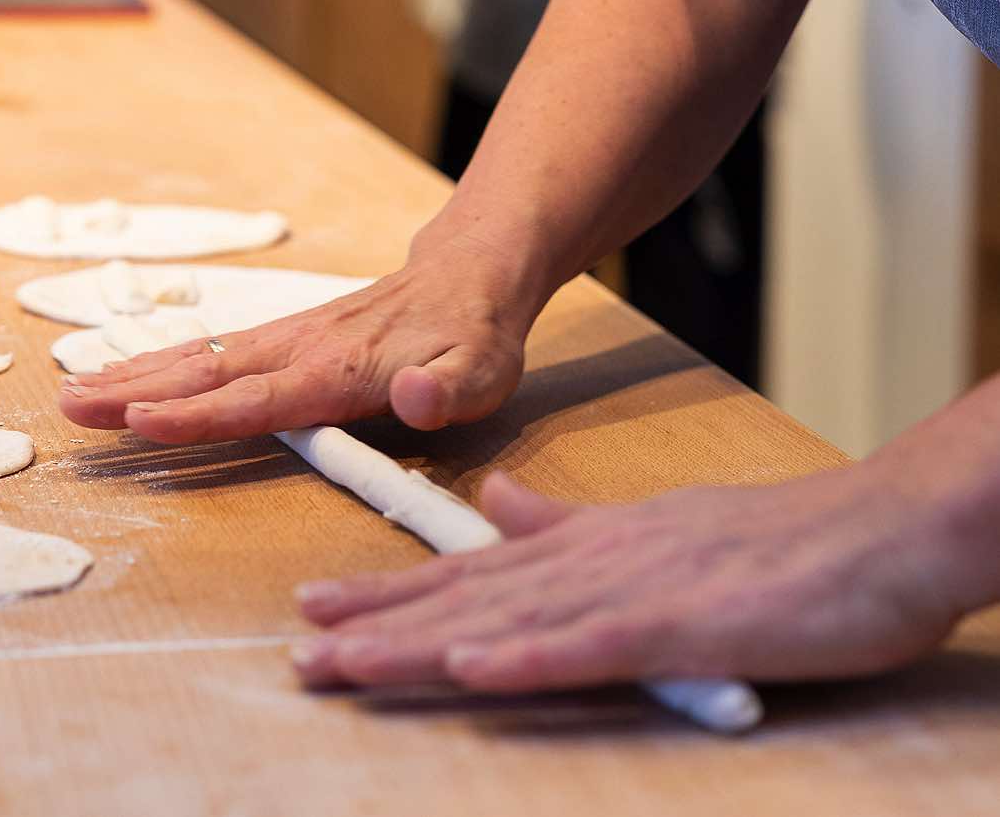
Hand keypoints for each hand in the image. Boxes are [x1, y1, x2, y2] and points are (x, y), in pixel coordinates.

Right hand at [57, 236, 536, 443]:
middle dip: (133, 392)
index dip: (196, 416)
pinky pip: (209, 351)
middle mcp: (296, 350)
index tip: (138, 422)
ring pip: (196, 358)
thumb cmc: (474, 338)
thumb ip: (446, 390)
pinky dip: (158, 363)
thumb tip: (415, 397)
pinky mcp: (279, 338)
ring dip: (133, 376)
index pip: (255, 400)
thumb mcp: (482, 372)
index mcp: (335, 371)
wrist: (467, 276)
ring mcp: (283, 340)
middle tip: (71, 408)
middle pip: (203, 374)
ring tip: (74, 393)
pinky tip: (125, 375)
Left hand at [291, 465, 982, 693]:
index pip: (465, 574)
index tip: (320, 608)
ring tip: (347, 662)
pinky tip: (468, 671)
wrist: (873, 531)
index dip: (388, 593)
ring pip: (504, 621)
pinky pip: (590, 648)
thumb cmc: (768, 541)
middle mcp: (586, 563)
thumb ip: (566, 523)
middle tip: (301, 648)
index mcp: (580, 546)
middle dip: (378, 627)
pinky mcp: (680, 625)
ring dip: (420, 645)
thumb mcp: (648, 527)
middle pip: (463, 600)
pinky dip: (527, 659)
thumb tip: (498, 503)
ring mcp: (629, 591)